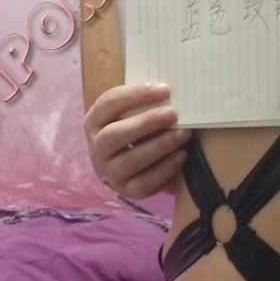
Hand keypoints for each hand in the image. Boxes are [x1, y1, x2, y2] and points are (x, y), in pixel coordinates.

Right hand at [83, 82, 191, 197]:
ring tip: (184, 134)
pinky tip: (181, 156)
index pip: (108, 104)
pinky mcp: (126, 190)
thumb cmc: (144, 129)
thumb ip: (147, 102)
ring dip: (159, 146)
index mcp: (95, 122)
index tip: (164, 90)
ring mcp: (110, 172)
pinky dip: (165, 169)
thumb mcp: (139, 113)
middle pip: (114, 136)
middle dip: (145, 123)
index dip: (135, 95)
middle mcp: (97, 148)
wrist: (147, 164)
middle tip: (173, 113)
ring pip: (130, 161)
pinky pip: (144, 182)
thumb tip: (168, 90)